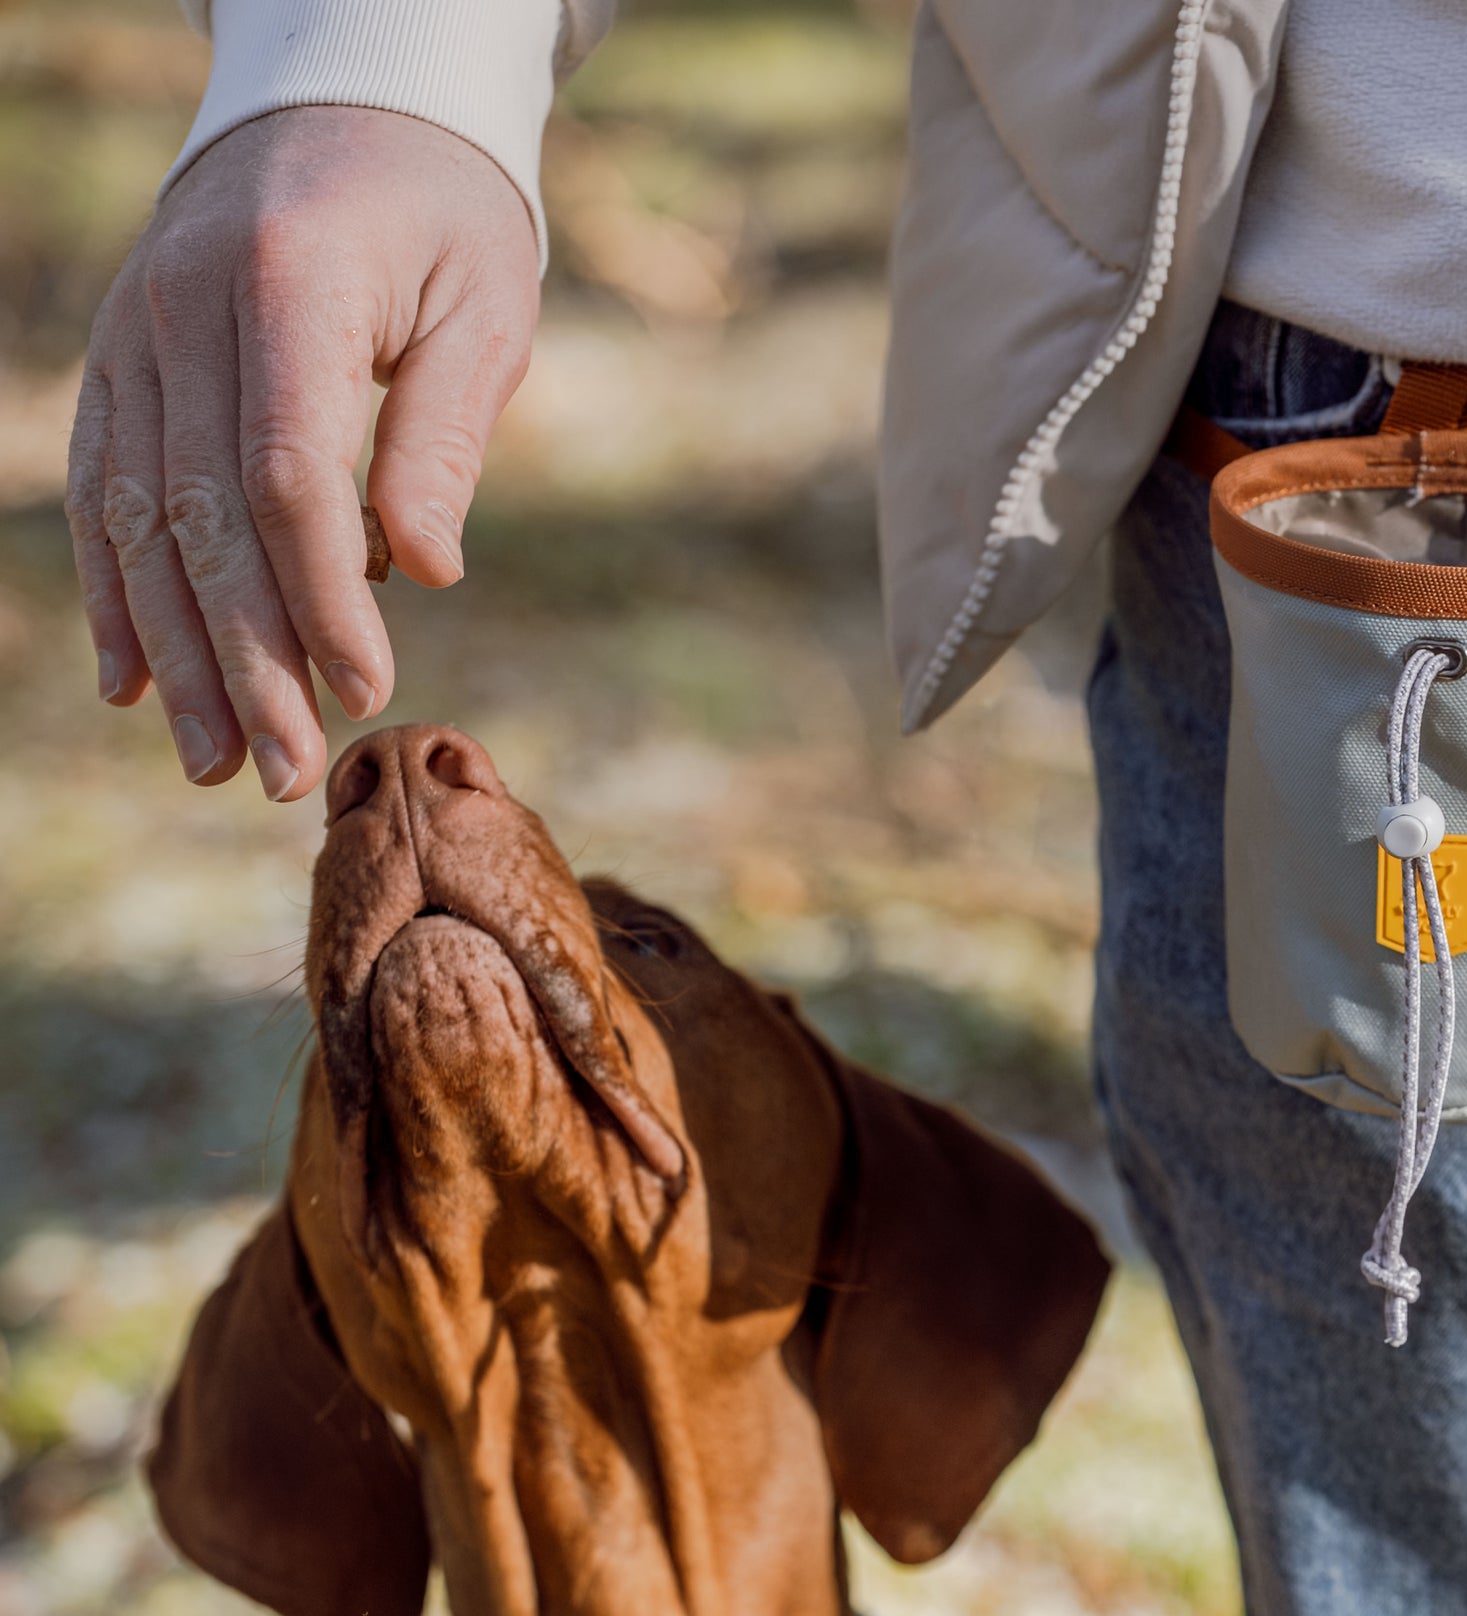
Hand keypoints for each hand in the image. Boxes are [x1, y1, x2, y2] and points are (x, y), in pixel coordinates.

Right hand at [67, 107, 539, 799]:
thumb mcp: (483, 307)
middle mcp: (181, 310)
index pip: (290, 478)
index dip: (323, 598)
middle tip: (285, 777)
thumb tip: (423, 572)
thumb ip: (444, 436)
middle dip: (245, 661)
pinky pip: (102, 488)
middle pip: (203, 519)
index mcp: (285, 286)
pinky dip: (116, 590)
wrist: (340, 107)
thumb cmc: (441, 219)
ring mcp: (133, 334)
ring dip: (175, 654)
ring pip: (138, 519)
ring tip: (213, 764)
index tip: (367, 691)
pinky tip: (132, 683)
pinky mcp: (118, 360)